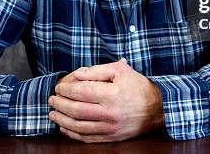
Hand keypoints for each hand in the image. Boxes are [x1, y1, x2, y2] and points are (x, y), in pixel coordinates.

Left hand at [48, 59, 164, 142]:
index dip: (66, 89)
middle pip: (77, 110)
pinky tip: (65, 127)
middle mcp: (110, 112)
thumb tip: (76, 74)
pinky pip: (87, 138)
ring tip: (53, 114)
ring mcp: (110, 127)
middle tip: (52, 99)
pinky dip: (73, 134)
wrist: (157, 108)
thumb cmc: (137, 86)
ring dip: (62, 120)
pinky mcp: (111, 137)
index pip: (81, 91)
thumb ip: (97, 70)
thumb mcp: (120, 70)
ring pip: (79, 126)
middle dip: (60, 104)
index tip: (59, 86)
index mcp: (112, 94)